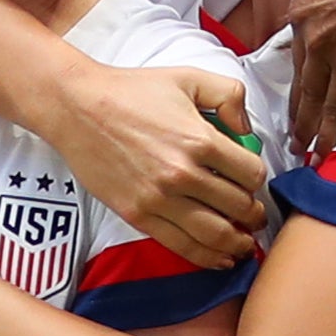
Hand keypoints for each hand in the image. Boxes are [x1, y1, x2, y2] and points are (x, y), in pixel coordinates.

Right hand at [57, 62, 263, 266]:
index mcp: (200, 139)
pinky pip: (181, 245)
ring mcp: (160, 198)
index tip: (251, 181)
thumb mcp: (188, 78)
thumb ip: (229, 95)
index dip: (258, 179)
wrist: (78, 108)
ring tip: (244, 243)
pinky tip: (220, 258)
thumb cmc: (129, 92)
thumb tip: (247, 128)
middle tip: (255, 216)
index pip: (251, 173)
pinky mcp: (138, 214)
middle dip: (254, 214)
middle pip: (239, 207)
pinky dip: (207, 257)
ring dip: (237, 243)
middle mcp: (183, 173)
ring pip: (216, 234)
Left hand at [286, 0, 335, 154]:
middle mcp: (305, 7)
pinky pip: (330, 101)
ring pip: (308, 84)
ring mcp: (320, 36)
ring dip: (304, 120)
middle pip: (299, 57)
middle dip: (298, 91)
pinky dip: (326, 129)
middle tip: (294, 118)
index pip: (301, 21)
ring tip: (301, 144)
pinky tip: (321, 151)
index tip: (305, 65)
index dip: (304, 47)